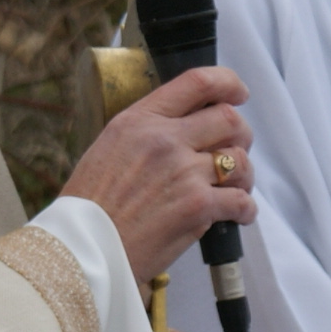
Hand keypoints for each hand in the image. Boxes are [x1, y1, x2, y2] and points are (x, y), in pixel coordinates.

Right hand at [61, 65, 254, 280]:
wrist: (84, 249)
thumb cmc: (91, 205)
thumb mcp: (109, 147)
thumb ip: (147, 131)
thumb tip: (185, 128)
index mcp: (140, 120)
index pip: (197, 82)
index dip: (228, 83)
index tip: (239, 93)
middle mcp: (165, 140)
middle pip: (229, 119)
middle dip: (241, 134)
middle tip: (235, 150)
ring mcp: (184, 172)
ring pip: (240, 160)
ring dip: (244, 175)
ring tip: (234, 188)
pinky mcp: (197, 207)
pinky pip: (241, 201)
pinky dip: (245, 209)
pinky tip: (237, 215)